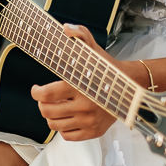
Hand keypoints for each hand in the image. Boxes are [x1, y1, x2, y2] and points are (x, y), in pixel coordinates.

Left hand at [31, 24, 117, 140]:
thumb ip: (80, 34)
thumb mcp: (94, 49)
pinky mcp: (94, 132)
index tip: (36, 89)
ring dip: (51, 117)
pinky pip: (68, 136)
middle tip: (45, 98)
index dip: (36, 93)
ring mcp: (89, 121)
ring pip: (55, 125)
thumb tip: (66, 28)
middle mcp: (85, 106)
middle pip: (47, 112)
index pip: (47, 95)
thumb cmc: (108, 70)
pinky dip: (63, 129)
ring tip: (56, 107)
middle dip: (42, 104)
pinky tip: (68, 117)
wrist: (130, 89)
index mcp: (81, 86)